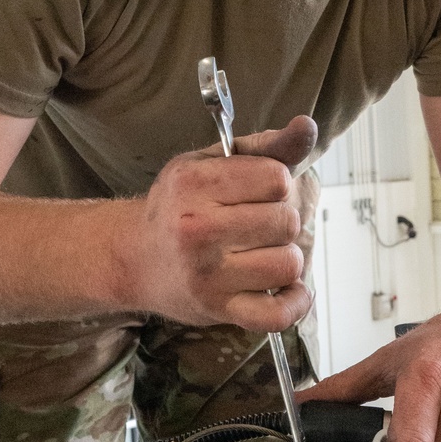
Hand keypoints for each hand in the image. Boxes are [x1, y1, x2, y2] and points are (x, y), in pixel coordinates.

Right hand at [129, 115, 317, 330]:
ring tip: (260, 253)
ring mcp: (207, 273)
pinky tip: (290, 290)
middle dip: (280, 221)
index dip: (275, 183)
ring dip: (285, 260)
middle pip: (286, 221)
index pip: (276, 178)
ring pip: (288, 265)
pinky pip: (276, 315)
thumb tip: (308, 126)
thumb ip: (264, 146)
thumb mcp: (210, 163)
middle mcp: (197, 228)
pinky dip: (294, 304)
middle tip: (255, 225)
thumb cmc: (178, 205)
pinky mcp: (217, 309)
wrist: (132, 258)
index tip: (256, 191)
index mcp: (194, 182)